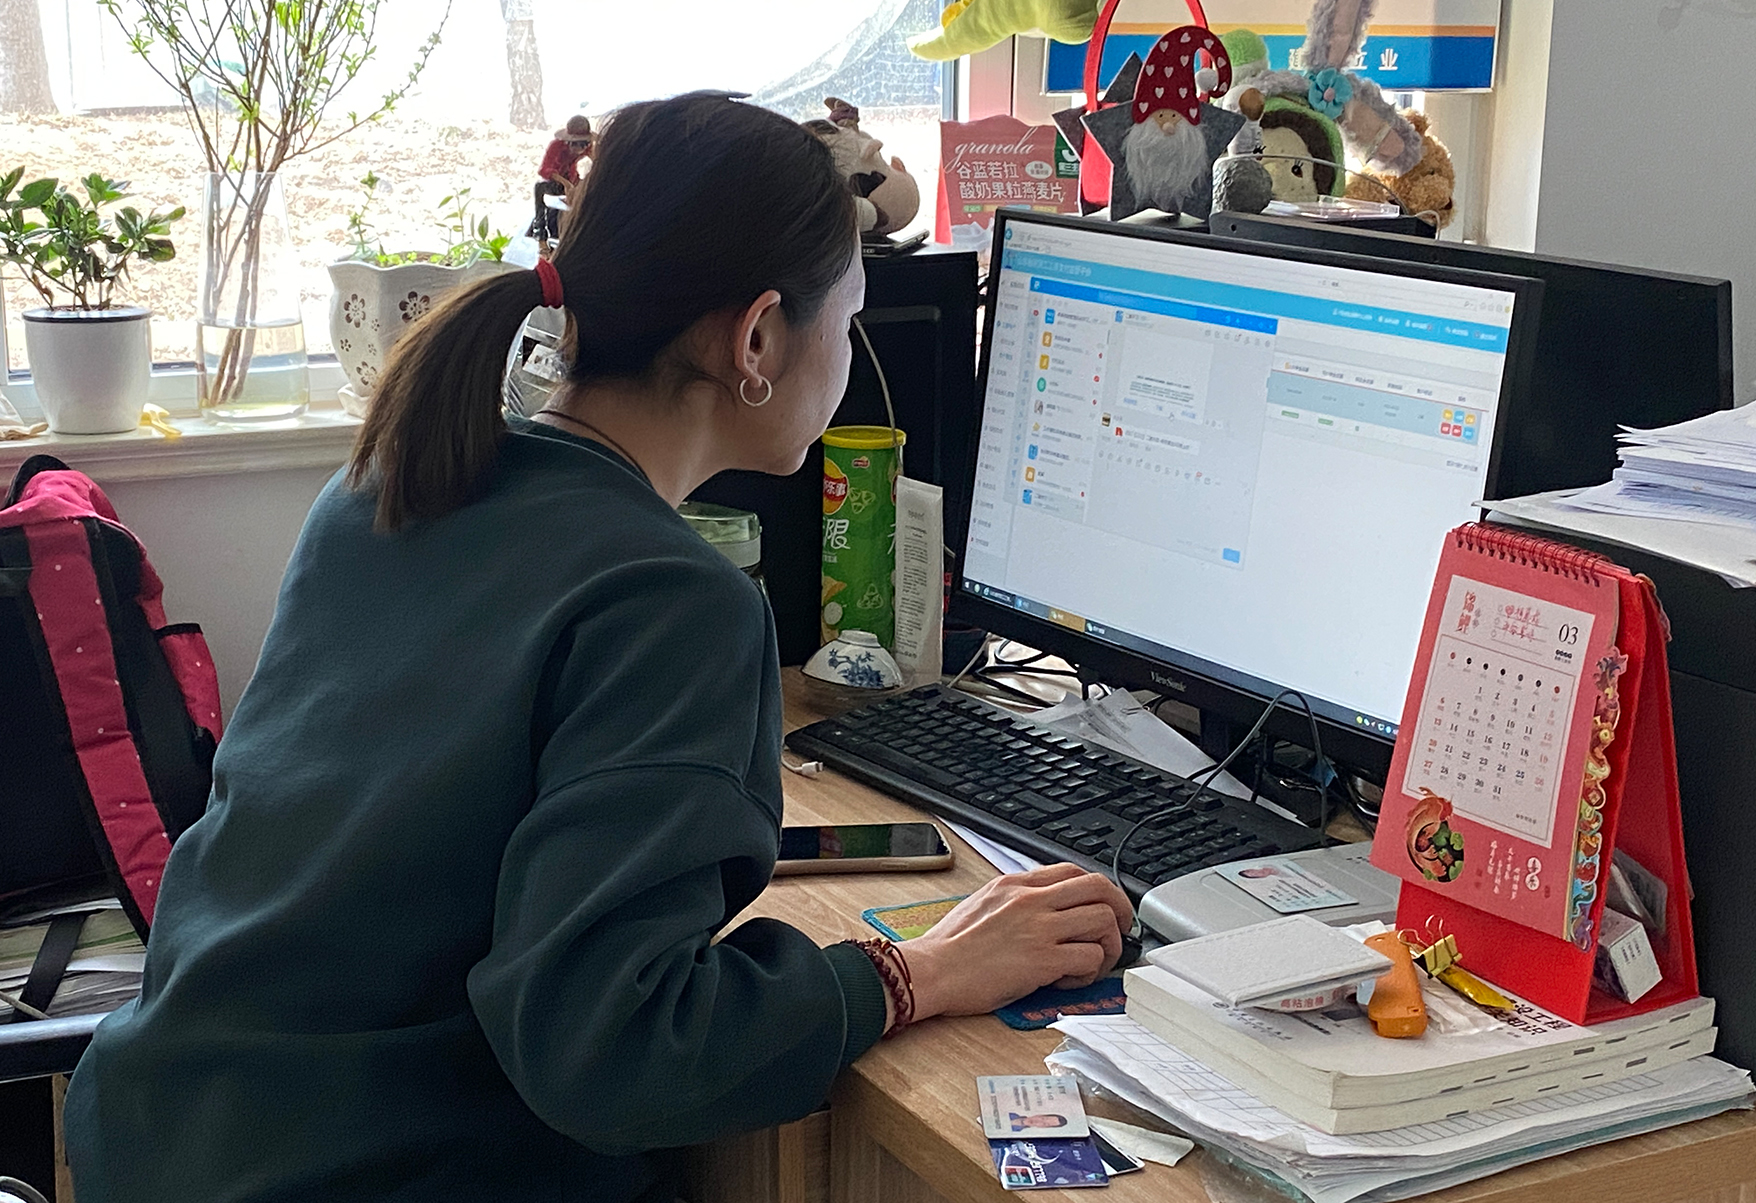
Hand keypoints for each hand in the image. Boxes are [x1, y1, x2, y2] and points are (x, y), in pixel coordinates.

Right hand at [900, 864, 1132, 1020]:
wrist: (931, 970)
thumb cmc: (949, 947)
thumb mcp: (983, 903)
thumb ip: (1015, 900)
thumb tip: (1043, 908)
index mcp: (1016, 883)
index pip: (1073, 870)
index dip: (1098, 888)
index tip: (1103, 906)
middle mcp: (1031, 900)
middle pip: (1099, 888)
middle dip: (1120, 909)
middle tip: (1120, 930)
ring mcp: (1039, 928)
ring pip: (1103, 921)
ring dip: (1109, 944)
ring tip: (1095, 961)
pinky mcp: (1043, 960)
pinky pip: (1089, 957)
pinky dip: (1090, 971)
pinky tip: (1072, 979)